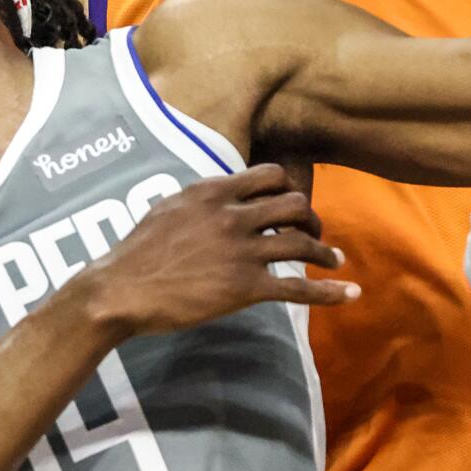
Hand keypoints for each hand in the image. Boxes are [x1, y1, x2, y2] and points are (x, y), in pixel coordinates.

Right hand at [81, 165, 356, 336]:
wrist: (122, 290)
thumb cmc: (137, 252)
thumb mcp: (169, 208)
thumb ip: (202, 201)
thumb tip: (221, 198)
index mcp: (213, 191)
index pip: (270, 176)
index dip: (289, 188)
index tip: (290, 205)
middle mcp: (232, 215)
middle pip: (294, 205)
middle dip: (310, 219)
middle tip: (311, 233)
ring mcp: (241, 251)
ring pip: (301, 244)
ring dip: (323, 252)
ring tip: (332, 261)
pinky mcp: (245, 287)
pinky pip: (298, 287)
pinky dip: (330, 292)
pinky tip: (349, 294)